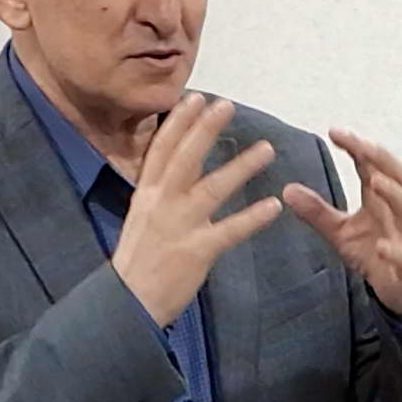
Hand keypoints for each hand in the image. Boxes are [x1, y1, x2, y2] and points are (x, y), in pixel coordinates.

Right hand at [112, 94, 281, 326]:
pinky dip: (253, 218)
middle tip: (227, 105)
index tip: (194, 98)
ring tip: (267, 149)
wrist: (128, 303)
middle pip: (186, 158)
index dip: (178, 122)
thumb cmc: (137, 263)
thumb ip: (157, 195)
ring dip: (242, 166)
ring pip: (213, 188)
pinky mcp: (197, 250)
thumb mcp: (140, 220)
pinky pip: (230, 230)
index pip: (162, 150)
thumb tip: (170, 172)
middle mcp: (161, 203)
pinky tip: (273, 206)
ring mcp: (179, 225)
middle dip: (206, 129)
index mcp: (146, 195)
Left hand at [281, 129, 401, 317]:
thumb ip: (317, 211)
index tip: (334, 132)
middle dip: (380, 157)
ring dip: (393, 194)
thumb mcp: (340, 232)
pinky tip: (382, 247)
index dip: (357, 147)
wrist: (400, 289)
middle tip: (359, 145)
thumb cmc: (374, 253)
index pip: (372, 165)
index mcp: (380, 199)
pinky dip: (395, 250)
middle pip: (397, 175)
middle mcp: (398, 211)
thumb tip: (287, 190)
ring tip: (375, 182)